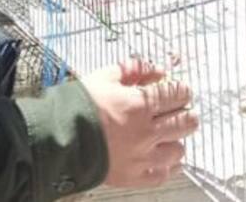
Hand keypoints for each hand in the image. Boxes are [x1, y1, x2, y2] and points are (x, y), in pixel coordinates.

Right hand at [81, 57, 198, 188]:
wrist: (58, 138)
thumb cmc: (80, 104)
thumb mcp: (106, 76)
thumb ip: (136, 69)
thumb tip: (159, 70)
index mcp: (140, 104)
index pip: (178, 95)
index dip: (183, 91)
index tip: (180, 91)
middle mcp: (146, 131)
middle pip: (186, 122)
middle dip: (186, 113)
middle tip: (180, 111)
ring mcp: (142, 157)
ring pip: (179, 150)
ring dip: (176, 139)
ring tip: (167, 135)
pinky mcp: (134, 176)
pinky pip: (163, 174)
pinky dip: (168, 166)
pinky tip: (163, 157)